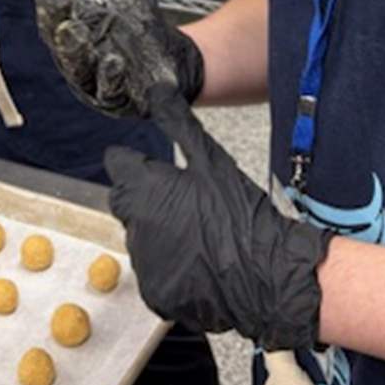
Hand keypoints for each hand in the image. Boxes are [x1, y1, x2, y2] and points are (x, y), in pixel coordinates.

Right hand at [32, 0, 204, 117]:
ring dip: (72, 48)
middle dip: (55, 12)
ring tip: (72, 29)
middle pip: (57, 33)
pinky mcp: (119, 98)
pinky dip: (109, 78)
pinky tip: (113, 60)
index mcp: (68, 21)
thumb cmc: (132, 21)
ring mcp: (95, 78)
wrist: (171, 62)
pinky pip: (109, 91)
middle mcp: (76, 52)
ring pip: (76, 66)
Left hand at [106, 85, 332, 349]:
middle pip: (125, 201)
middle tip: (184, 200)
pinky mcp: (155, 294)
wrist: (268, 274)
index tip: (156, 168)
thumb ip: (178, 122)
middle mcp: (134, 227)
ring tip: (198, 233)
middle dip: (145, 196)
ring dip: (157, 231)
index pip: (117, 164)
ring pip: (139, 236)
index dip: (136, 163)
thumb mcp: (210, 159)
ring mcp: (143, 264)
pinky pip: (153, 270)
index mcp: (143, 189)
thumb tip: (157, 90)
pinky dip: (169, 264)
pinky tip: (198, 259)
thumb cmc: (241, 213)